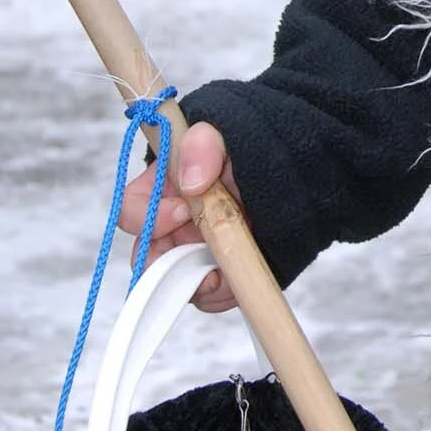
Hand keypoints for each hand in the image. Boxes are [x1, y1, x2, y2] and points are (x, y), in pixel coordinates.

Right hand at [118, 121, 241, 311]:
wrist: (297, 170)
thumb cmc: (253, 146)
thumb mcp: (227, 134)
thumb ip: (205, 144)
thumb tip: (192, 180)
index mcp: (166, 187)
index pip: (133, 207)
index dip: (147, 215)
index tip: (182, 210)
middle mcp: (174, 222)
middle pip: (146, 255)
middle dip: (165, 265)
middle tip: (197, 259)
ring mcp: (196, 248)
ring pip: (177, 281)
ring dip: (195, 283)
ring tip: (220, 275)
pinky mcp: (220, 269)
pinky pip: (209, 296)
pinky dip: (221, 293)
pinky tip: (238, 280)